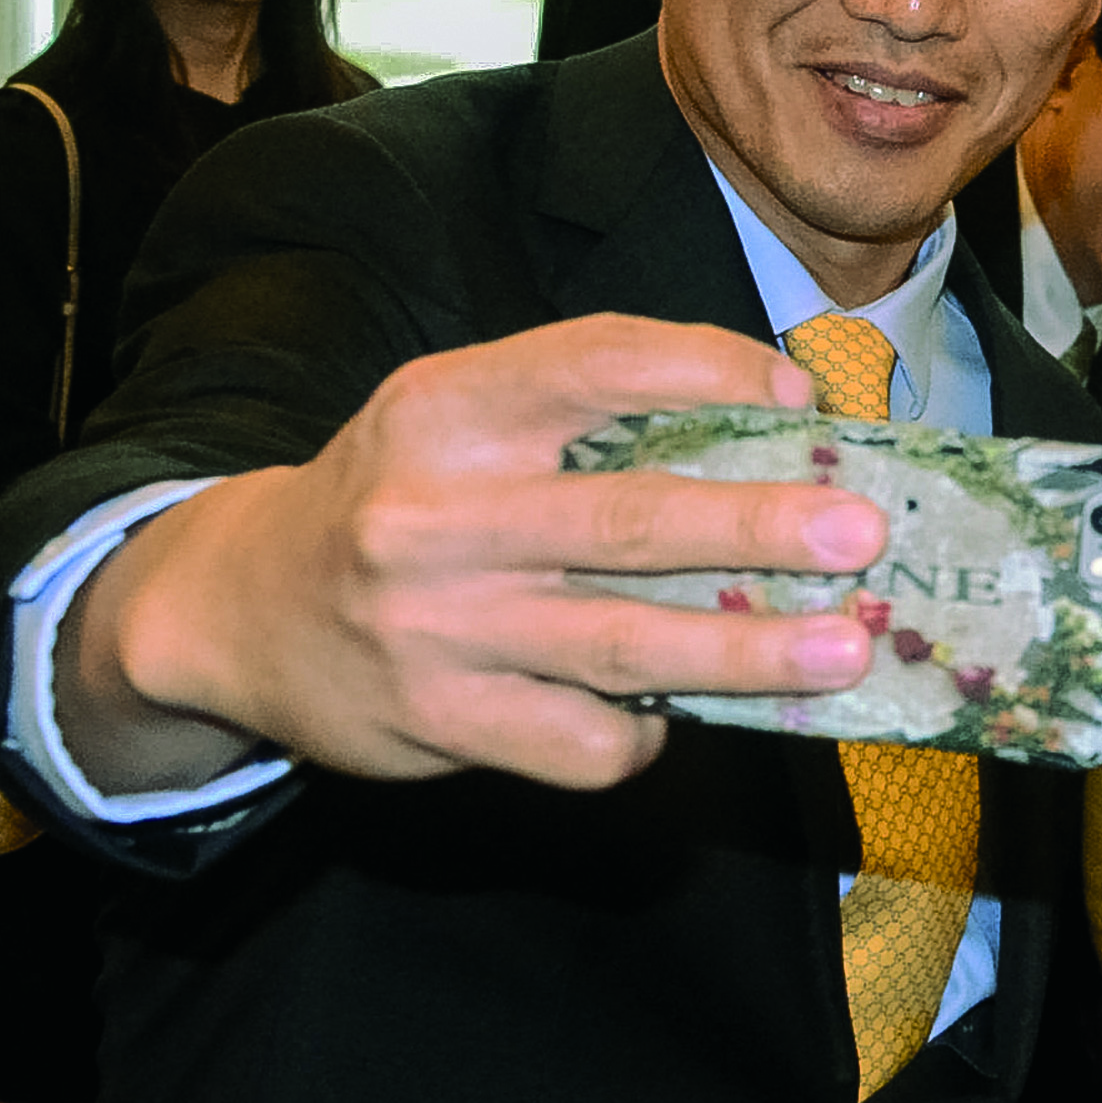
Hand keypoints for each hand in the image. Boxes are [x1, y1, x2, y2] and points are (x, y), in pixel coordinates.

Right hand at [70, 315, 884, 794]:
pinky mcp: (438, 722)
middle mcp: (436, 512)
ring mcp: (436, 626)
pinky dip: (646, 730)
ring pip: (623, 644)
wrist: (240, 607)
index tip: (804, 405)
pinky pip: (580, 739)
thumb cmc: (400, 496)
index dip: (714, 373)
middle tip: (862, 536)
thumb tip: (781, 426)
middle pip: (631, 517)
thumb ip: (589, 409)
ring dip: (749, 650)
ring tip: (844, 650)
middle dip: (762, 529)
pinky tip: (668, 712)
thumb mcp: (461, 417)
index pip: (600, 363)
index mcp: (450, 409)